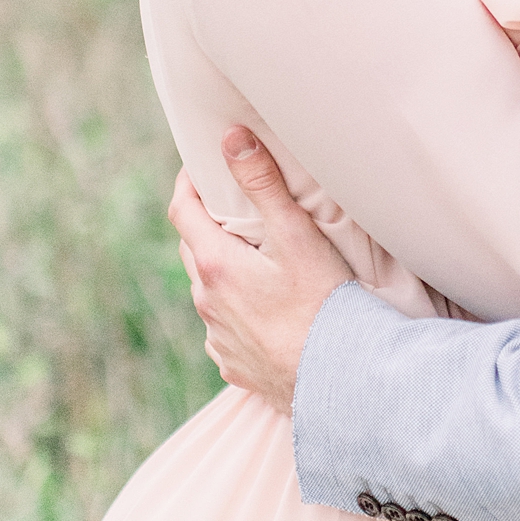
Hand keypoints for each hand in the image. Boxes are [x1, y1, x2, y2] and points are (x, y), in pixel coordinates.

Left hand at [169, 134, 352, 413]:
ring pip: (209, 292)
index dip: (189, 183)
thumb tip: (232, 138)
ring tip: (258, 262)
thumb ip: (262, 185)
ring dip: (224, 272)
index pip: (182, 210)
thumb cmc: (321, 304)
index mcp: (213, 265)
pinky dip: (237, 313)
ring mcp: (217, 338)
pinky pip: (225, 330)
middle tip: (235, 208)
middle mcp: (206, 303)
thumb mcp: (296, 236)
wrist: (337, 382)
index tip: (201, 166)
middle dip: (207, 225)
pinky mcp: (233, 365)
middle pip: (193, 250)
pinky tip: (268, 313)